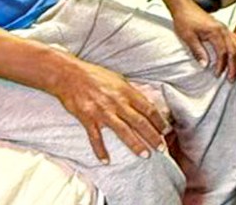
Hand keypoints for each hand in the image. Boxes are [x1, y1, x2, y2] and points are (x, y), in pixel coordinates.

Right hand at [53, 59, 169, 163]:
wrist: (69, 75)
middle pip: (139, 122)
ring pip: (123, 131)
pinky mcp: (87, 118)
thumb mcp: (117, 78)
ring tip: (145, 155)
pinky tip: (105, 160)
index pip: (147, 108)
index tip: (166, 131)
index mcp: (125, 91)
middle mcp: (117, 102)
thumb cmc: (94, 75)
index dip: (159, 121)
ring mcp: (102, 111)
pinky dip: (100, 150)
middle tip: (161, 148)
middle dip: (152, 136)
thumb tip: (144, 103)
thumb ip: (130, 92)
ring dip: (135, 145)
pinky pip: (96, 137)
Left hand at [171, 3, 235, 81]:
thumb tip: (205, 65)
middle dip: (234, 66)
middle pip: (233, 50)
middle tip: (231, 78)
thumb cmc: (185, 19)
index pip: (223, 53)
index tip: (217, 74)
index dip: (221, 65)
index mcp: (215, 32)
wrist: (183, 6)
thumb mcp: (188, 37)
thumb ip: (197, 51)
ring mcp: (224, 28)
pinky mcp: (223, 27)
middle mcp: (223, 30)